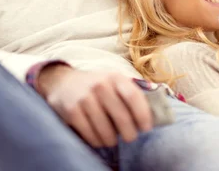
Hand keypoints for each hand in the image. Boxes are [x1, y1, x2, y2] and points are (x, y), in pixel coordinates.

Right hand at [38, 65, 152, 146]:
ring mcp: (85, 98)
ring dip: (111, 140)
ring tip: (112, 139)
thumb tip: (157, 112)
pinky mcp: (72, 111)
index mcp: (115, 77)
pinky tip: (98, 138)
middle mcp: (100, 85)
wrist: (62, 82)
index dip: (143, 114)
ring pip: (106, 131)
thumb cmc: (96, 86)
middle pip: (122, 117)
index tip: (147, 128)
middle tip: (130, 138)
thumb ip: (132, 93)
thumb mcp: (114, 82)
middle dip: (129, 133)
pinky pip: (91, 135)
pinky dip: (97, 141)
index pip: (134, 96)